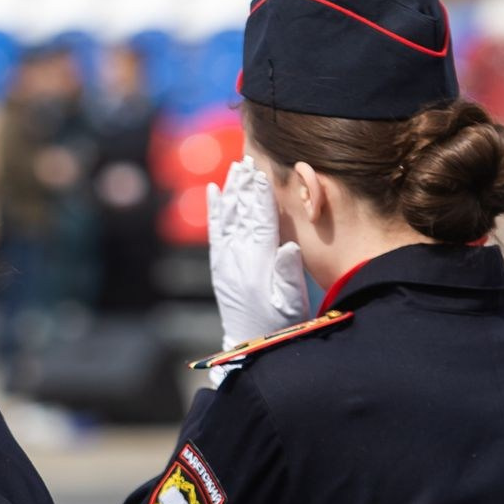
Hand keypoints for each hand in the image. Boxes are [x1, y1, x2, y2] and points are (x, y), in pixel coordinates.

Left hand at [206, 158, 310, 349]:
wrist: (249, 346)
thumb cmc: (278, 325)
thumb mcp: (291, 303)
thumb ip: (290, 274)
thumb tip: (289, 245)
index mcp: (256, 264)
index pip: (259, 221)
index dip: (260, 195)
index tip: (260, 171)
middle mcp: (236, 258)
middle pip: (240, 213)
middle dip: (244, 185)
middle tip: (248, 157)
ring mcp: (224, 261)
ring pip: (226, 217)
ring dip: (230, 191)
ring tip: (235, 167)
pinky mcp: (219, 266)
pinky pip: (214, 231)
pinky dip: (213, 209)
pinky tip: (212, 190)